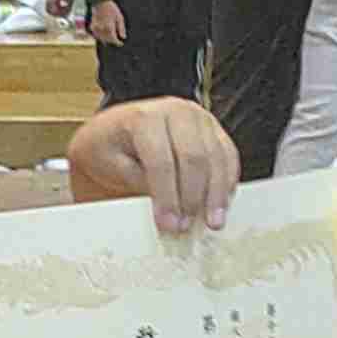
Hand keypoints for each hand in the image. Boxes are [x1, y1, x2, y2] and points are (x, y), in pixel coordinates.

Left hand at [67, 96, 238, 235]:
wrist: (113, 132)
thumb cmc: (107, 147)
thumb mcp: (110, 164)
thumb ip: (139, 183)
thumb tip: (168, 212)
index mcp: (145, 117)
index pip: (161, 160)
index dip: (166, 196)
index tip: (168, 224)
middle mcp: (176, 111)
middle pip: (194, 158)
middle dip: (193, 197)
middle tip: (188, 226)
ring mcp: (199, 118)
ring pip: (217, 157)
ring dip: (216, 194)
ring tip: (212, 222)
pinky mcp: (214, 129)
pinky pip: (229, 156)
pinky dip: (227, 182)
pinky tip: (221, 204)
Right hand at [86, 1, 124, 47]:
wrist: (101, 2)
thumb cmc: (112, 9)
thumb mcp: (120, 17)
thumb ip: (121, 28)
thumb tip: (123, 37)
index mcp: (109, 27)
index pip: (113, 39)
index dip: (117, 43)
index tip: (121, 43)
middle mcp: (102, 29)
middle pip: (107, 40)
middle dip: (112, 41)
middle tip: (117, 41)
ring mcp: (96, 28)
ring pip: (101, 38)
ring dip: (106, 40)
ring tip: (111, 39)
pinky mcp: (92, 26)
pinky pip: (96, 35)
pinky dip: (100, 36)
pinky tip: (104, 35)